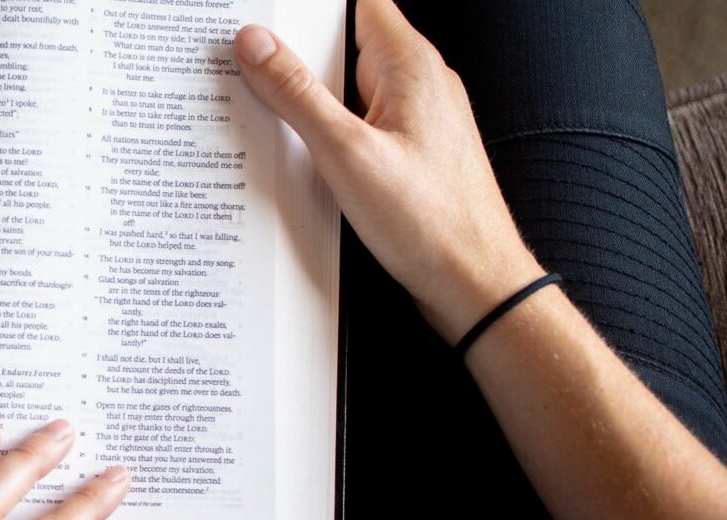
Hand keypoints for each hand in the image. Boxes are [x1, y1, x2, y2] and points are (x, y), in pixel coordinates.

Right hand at [233, 0, 543, 340]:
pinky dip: (329, 133)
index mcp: (410, 64)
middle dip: (299, 57)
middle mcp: (419, 82)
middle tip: (252, 74)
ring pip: (350, 88)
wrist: (474, 283)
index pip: (357, 3)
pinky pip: (360, 123)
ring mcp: (416, 117)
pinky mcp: (409, 152)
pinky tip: (304, 158)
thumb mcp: (346, 152)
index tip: (267, 23)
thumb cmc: (430, 222)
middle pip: (347, 44)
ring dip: (311, 101)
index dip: (308, 11)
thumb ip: (297, 94)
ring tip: (272, 120)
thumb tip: (257, 43)